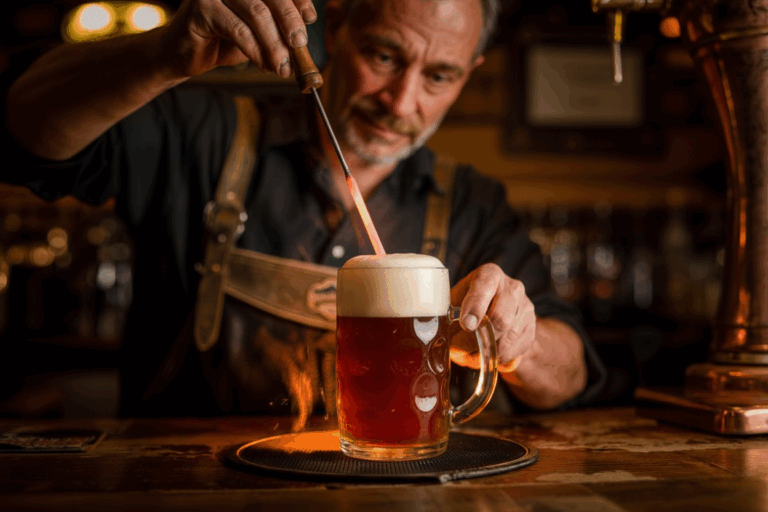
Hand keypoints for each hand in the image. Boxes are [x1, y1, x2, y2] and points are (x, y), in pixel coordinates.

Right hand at [163, 0, 316, 77]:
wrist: (184, 54)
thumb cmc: (223, 40)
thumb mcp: (258, 33)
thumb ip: (278, 29)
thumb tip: (303, 37)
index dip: (297, 1)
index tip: (310, 19)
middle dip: (290, 22)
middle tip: (300, 46)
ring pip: (257, 14)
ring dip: (275, 44)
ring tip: (283, 67)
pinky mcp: (201, 8)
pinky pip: (238, 30)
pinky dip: (256, 51)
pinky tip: (264, 65)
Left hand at [449, 263, 536, 371]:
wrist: (496, 311)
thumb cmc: (467, 305)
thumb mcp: (454, 301)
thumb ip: (447, 312)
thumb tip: (435, 332)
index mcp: (490, 275)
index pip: (484, 288)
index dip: (475, 307)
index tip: (466, 325)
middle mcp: (512, 288)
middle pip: (501, 318)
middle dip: (477, 339)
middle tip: (461, 349)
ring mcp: (526, 308)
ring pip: (508, 339)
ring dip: (486, 352)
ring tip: (470, 356)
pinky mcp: (531, 328)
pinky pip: (516, 351)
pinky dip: (498, 358)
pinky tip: (487, 355)